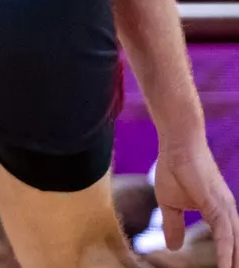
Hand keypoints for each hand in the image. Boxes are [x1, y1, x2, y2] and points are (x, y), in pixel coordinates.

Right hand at [156, 139, 237, 267]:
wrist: (176, 144)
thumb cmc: (173, 168)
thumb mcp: (169, 204)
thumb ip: (173, 226)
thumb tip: (173, 248)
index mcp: (220, 213)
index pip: (229, 243)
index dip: (229, 260)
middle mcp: (229, 212)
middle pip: (238, 246)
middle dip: (236, 264)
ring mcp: (226, 209)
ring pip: (237, 244)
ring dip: (235, 263)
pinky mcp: (218, 206)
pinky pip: (226, 236)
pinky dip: (227, 254)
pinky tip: (226, 267)